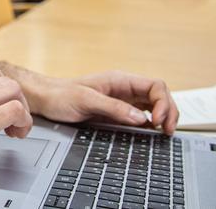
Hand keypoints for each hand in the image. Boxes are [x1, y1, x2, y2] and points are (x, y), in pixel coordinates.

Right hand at [0, 61, 32, 179]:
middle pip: (7, 81)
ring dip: (22, 111)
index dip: (2, 85)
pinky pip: (16, 111)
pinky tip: (16, 133)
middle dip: (15, 100)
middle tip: (12, 119)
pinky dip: (23, 122)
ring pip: (15, 92)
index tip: (2, 100)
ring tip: (16, 127)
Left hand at [26, 70, 178, 134]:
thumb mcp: (87, 101)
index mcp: (120, 80)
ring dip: (163, 118)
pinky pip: (141, 117)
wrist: (45, 99)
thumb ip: (114, 108)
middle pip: (159, 96)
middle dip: (170, 112)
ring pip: (153, 107)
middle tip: (168, 131)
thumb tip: (141, 118)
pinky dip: (151, 125)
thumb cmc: (61, 95)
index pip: (155, 86)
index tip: (159, 121)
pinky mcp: (117, 113)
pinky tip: (151, 134)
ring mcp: (122, 101)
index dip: (164, 103)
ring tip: (165, 133)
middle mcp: (124, 89)